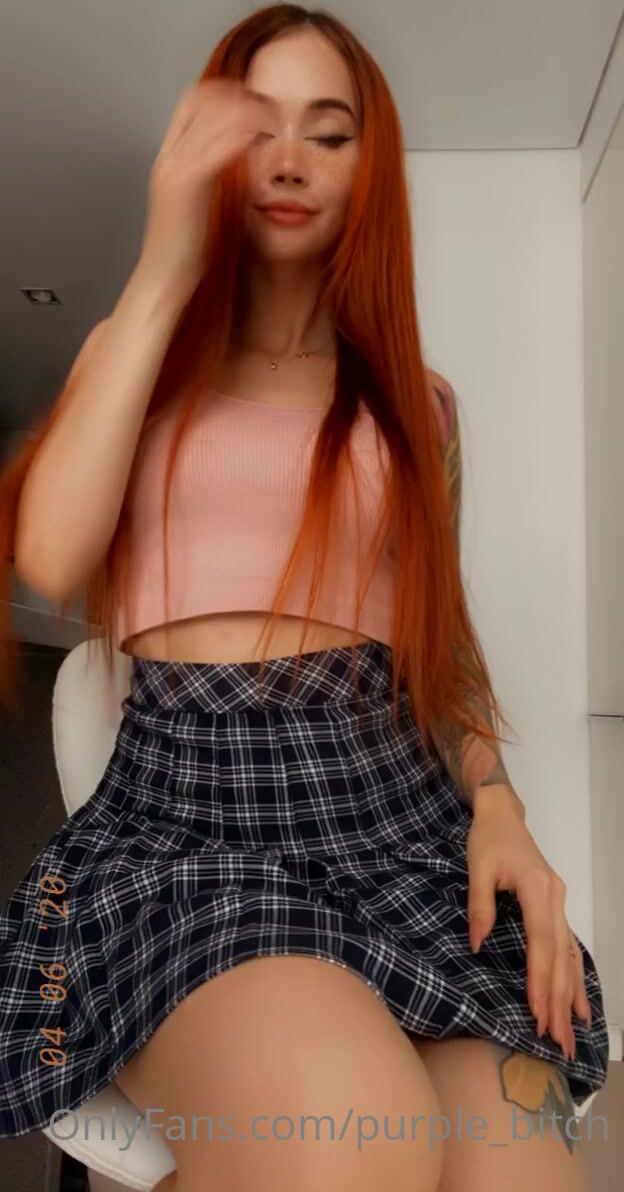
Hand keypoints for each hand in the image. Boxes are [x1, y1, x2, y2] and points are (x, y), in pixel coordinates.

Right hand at [139, 78, 278, 301]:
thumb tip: (233, 169)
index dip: (222, 94)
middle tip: (269, 103)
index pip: (190, 106)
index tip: (253, 100)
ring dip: (246, 111)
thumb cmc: (182, 255)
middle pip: (200, 101)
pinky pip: (217, 147)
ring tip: (273, 119)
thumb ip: (210, 182)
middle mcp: (167, 160)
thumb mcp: (196, 208)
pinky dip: (242, 135)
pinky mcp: (188, 187)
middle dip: (237, 95)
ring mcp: (175, 171)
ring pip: (211, 118)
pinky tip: (262, 138)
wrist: (161, 283)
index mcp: (167, 162)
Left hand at [466, 785, 592, 1060]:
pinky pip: (570, 948)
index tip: (538, 1013)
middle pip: (560, 957)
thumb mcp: (477, 867)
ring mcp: (560, 904)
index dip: (541, 980)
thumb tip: (477, 946)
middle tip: (558, 1042)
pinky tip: (580, 1004)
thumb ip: (479, 906)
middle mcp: (556, 900)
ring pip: (569, 957)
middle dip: (559, 1001)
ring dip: (571, 997)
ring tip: (572, 1034)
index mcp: (538, 890)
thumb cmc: (487, 839)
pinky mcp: (556, 907)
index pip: (541, 943)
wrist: (503, 814)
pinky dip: (575, 977)